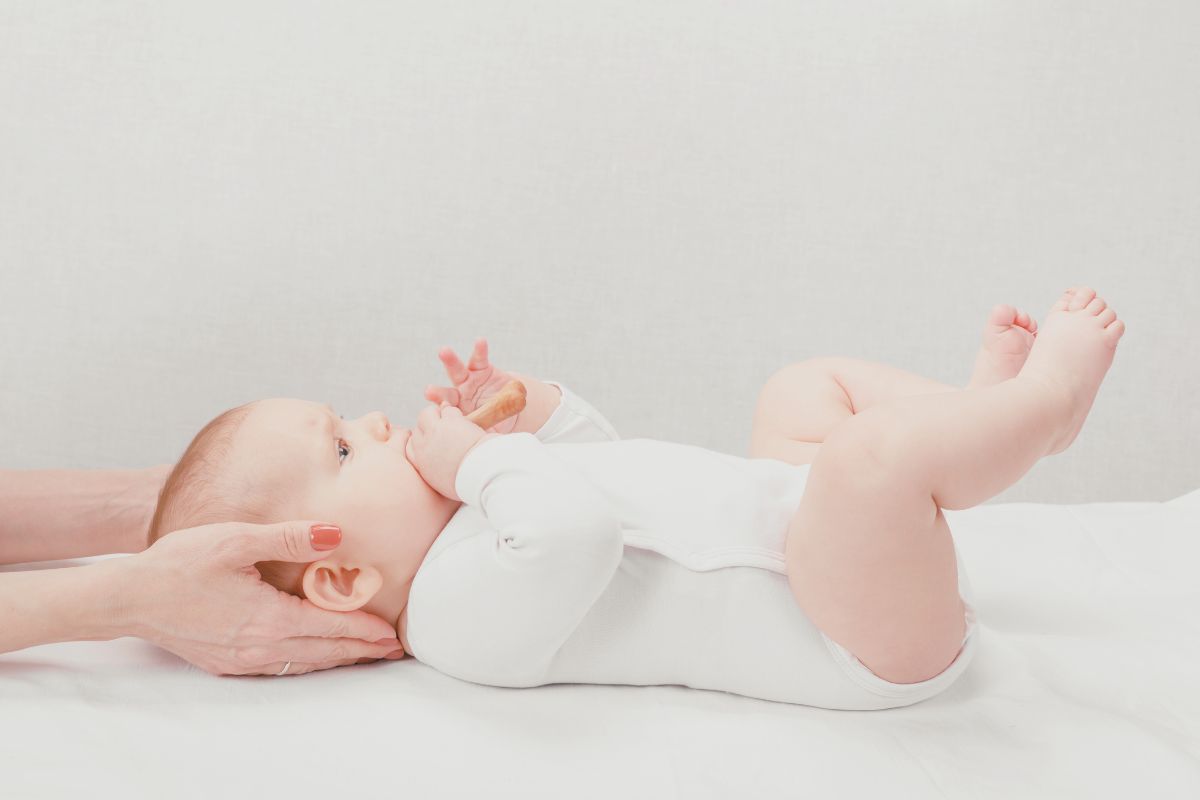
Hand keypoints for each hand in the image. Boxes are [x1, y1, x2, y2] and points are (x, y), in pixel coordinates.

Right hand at [114, 520, 403, 675]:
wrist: (129, 597)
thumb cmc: (179, 563)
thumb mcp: (236, 539)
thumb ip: (290, 538)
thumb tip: (335, 533)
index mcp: (268, 618)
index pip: (330, 627)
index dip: (363, 629)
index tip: (391, 632)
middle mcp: (258, 646)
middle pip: (323, 652)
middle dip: (360, 650)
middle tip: (392, 649)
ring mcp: (241, 659)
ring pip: (302, 663)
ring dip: (336, 659)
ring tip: (364, 654)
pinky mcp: (226, 663)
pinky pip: (278, 667)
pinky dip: (306, 662)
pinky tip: (315, 654)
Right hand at [405, 402, 499, 500]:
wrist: (479, 474)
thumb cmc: (467, 482)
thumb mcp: (442, 485)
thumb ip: (434, 473)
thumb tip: (437, 471)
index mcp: (420, 464)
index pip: (409, 447)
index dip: (419, 441)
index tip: (429, 441)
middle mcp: (423, 447)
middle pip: (416, 430)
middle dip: (427, 427)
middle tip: (442, 429)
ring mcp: (434, 432)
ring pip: (426, 414)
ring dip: (437, 414)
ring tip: (450, 420)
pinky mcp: (448, 422)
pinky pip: (446, 410)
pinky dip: (454, 413)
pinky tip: (463, 421)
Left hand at [424, 337, 521, 433]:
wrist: (509, 408)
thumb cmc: (497, 423)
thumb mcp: (490, 432)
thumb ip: (484, 437)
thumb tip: (482, 451)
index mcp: (458, 414)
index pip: (447, 415)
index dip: (443, 414)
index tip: (438, 413)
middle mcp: (460, 396)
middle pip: (446, 394)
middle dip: (437, 392)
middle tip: (428, 391)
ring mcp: (470, 381)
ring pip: (457, 371)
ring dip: (450, 361)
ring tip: (444, 352)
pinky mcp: (482, 369)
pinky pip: (479, 359)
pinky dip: (480, 350)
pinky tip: (480, 341)